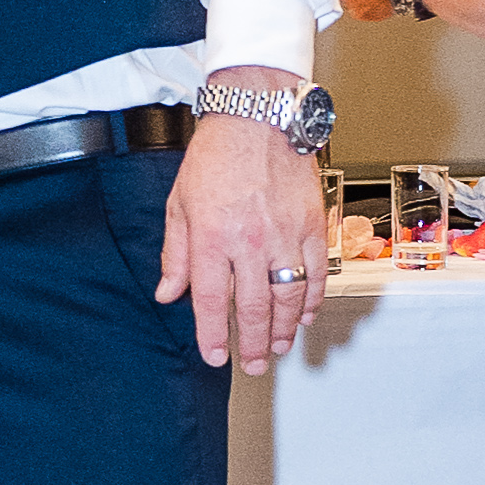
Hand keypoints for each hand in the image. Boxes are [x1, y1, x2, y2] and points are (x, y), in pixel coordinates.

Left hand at [155, 80, 327, 372]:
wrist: (257, 119)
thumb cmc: (215, 157)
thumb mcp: (179, 204)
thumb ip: (175, 253)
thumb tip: (167, 292)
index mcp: (211, 236)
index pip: (210, 299)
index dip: (212, 334)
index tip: (215, 357)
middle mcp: (249, 240)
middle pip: (253, 307)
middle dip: (252, 343)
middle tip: (251, 365)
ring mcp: (284, 234)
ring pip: (288, 297)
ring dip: (283, 329)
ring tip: (276, 348)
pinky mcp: (311, 225)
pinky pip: (316, 273)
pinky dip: (312, 300)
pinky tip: (303, 316)